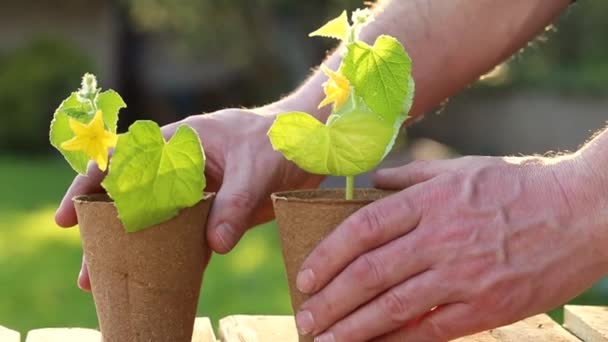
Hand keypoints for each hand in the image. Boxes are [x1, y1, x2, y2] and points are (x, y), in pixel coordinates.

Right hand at [56, 105, 323, 290]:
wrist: (309, 147)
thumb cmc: (280, 141)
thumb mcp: (256, 169)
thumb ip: (234, 204)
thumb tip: (213, 246)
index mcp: (181, 143)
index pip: (123, 159)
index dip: (90, 185)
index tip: (70, 216)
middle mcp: (181, 168)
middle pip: (132, 200)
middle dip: (106, 234)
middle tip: (88, 273)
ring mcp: (197, 193)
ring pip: (157, 223)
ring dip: (137, 252)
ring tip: (112, 285)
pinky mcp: (216, 213)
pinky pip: (189, 238)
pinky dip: (176, 259)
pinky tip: (163, 282)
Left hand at [295, 156, 607, 340]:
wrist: (579, 213)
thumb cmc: (516, 187)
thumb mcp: (461, 170)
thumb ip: (411, 177)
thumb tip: (373, 183)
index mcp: (430, 203)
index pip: (363, 229)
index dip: (328, 254)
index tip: (305, 275)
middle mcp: (440, 239)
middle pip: (370, 273)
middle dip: (330, 299)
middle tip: (305, 317)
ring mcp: (462, 276)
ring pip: (394, 307)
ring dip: (353, 327)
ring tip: (324, 340)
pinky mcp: (485, 307)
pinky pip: (431, 329)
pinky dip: (397, 340)